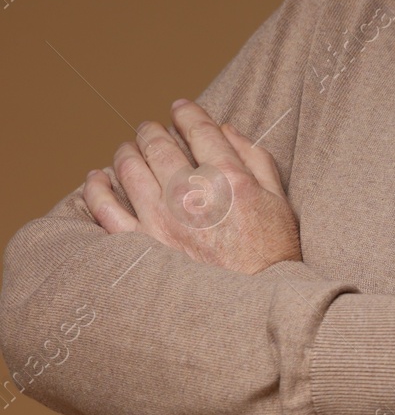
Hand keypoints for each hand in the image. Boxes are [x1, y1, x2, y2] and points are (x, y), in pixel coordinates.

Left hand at [83, 99, 300, 273]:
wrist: (255, 307)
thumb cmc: (272, 253)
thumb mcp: (279, 200)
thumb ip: (255, 160)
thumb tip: (226, 130)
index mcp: (230, 180)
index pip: (200, 130)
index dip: (188, 113)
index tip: (180, 107)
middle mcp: (192, 195)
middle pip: (159, 145)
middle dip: (151, 129)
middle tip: (149, 127)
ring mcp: (162, 220)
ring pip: (129, 169)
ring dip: (124, 151)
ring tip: (126, 149)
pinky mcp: (141, 246)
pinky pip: (105, 210)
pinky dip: (95, 189)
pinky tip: (95, 179)